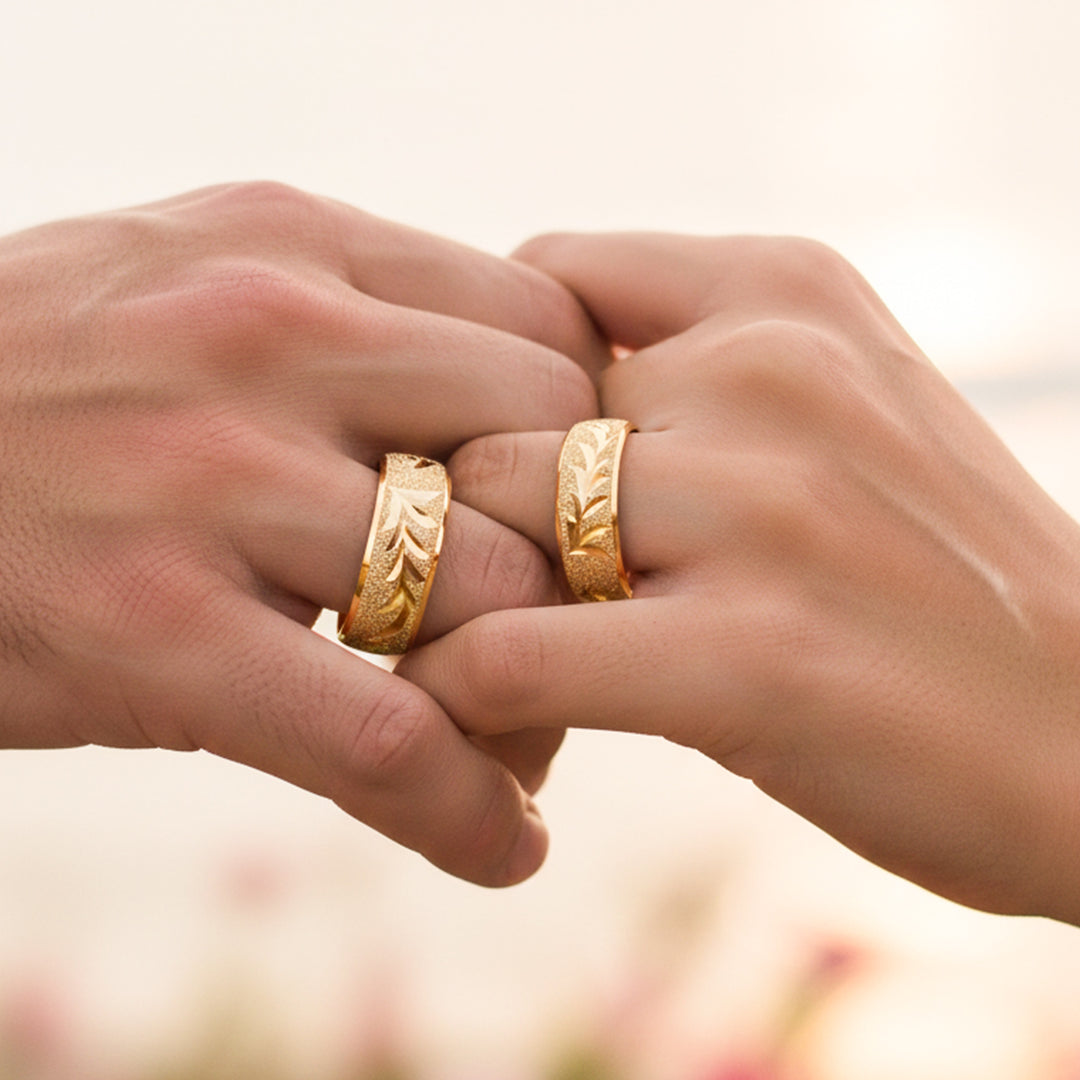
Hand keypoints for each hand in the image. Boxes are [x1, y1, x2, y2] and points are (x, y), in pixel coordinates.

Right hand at [0, 183, 604, 885]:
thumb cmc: (44, 374)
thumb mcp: (197, 278)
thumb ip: (349, 318)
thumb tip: (503, 400)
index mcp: (294, 244)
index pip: (541, 333)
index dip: (592, 439)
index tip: (582, 515)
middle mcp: (268, 337)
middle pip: (543, 452)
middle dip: (584, 560)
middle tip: (569, 635)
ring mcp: (210, 478)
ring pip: (486, 591)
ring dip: (537, 694)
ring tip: (521, 745)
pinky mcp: (152, 626)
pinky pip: (381, 733)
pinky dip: (466, 807)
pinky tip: (501, 844)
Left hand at [399, 232, 1079, 920]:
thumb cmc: (930, 580)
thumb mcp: (835, 413)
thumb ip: (687, 377)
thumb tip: (504, 410)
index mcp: (787, 291)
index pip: (542, 282)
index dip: (495, 385)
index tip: (501, 469)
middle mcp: (772, 371)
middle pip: (499, 419)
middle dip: (480, 513)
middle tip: (482, 590)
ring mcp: (763, 508)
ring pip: (489, 523)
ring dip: (466, 601)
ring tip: (497, 658)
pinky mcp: (750, 657)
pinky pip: (510, 653)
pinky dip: (468, 691)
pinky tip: (500, 721)